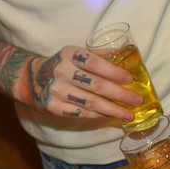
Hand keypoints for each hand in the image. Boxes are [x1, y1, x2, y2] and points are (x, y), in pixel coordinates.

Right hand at [25, 46, 142, 120]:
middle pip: (96, 85)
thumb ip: (98, 54)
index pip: (94, 63)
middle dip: (119, 94)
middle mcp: (62, 71)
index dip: (113, 71)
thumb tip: (125, 53)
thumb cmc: (62, 64)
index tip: (130, 79)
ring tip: (128, 114)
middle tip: (137, 100)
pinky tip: (109, 116)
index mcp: (70, 54)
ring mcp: (57, 91)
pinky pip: (81, 114)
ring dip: (112, 110)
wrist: (32, 78)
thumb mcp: (76, 53)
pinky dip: (97, 116)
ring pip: (90, 103)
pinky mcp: (54, 107)